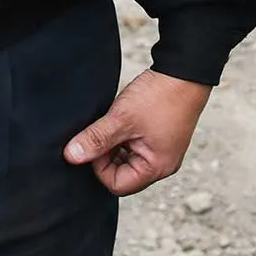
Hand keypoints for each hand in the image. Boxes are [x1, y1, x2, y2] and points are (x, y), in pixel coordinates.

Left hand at [62, 69, 212, 195]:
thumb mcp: (122, 118)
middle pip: (122, 174)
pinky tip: (123, 118)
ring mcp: (163, 151)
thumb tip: (71, 156)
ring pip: (127, 158)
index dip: (99, 166)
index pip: (116, 185)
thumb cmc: (160, 96)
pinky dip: (125, 135)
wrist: (184, 71)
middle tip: (104, 130)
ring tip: (115, 122)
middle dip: (107, 155)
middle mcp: (162, 164)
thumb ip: (96, 139)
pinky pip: (136, 145)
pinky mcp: (161, 137)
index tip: (95, 141)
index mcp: (156, 168)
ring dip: (115, 144)